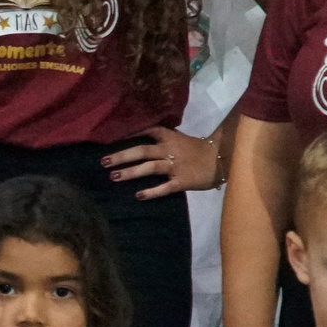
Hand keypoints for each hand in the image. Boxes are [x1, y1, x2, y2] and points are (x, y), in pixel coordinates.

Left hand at [101, 125, 221, 199]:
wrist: (222, 160)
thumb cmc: (199, 150)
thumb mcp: (181, 139)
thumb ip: (164, 140)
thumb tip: (142, 139)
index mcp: (170, 137)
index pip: (148, 131)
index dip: (130, 133)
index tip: (113, 138)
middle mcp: (170, 150)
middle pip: (142, 150)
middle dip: (122, 156)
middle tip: (103, 161)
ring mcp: (176, 166)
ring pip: (150, 167)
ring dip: (130, 172)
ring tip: (113, 177)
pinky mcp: (182, 181)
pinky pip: (165, 187)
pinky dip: (152, 191)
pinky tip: (138, 195)